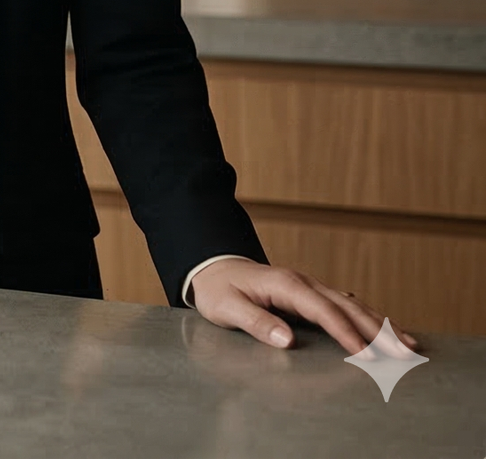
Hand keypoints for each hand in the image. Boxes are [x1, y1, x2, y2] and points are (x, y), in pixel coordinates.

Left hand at [190, 258, 420, 352]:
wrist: (213, 267)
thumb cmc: (217, 290)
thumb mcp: (226, 307)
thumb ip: (255, 322)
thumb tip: (286, 340)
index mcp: (285, 285)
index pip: (323, 311)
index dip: (345, 332)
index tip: (364, 354)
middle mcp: (304, 283)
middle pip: (348, 308)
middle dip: (379, 331)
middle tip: (405, 353)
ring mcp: (311, 287)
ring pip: (354, 305)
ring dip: (382, 324)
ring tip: (409, 344)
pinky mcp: (312, 294)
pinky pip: (347, 306)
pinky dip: (370, 318)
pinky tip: (388, 329)